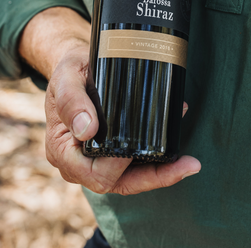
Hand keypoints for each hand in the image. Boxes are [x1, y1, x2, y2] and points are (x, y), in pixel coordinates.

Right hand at [45, 45, 200, 194]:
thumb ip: (71, 101)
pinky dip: (156, 163)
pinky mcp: (110, 154)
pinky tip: (177, 153)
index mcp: (61, 149)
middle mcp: (77, 162)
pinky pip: (133, 168)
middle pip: (117, 183)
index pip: (92, 173)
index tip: (138, 147)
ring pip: (129, 180)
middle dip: (154, 177)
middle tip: (186, 164)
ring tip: (190, 164)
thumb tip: (87, 130)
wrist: (76, 66)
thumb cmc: (69, 72)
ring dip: (161, 174)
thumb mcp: (66, 78)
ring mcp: (94, 161)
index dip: (117, 166)